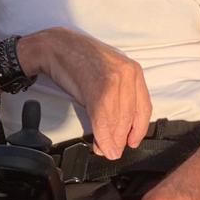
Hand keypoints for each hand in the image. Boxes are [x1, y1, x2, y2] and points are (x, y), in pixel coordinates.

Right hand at [20, 29, 151, 158]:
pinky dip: (101, 135)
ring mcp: (114, 79)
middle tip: (113, 152)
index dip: (138, 129)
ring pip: (117, 119)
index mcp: (134, 71)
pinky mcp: (98, 87)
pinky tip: (99, 144)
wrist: (56, 47)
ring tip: (105, 152)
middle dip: (121, 138)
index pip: (143, 107)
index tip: (132, 142)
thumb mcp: (106, 77)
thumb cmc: (78, 61)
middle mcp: (128, 74)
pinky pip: (102, 118)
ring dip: (111, 140)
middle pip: (130, 116)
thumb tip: (116, 129)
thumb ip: (115, 100)